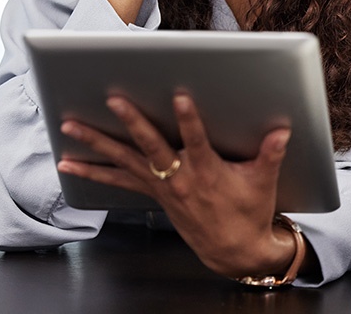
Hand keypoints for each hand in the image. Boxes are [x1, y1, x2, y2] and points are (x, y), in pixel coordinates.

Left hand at [57, 93, 297, 278]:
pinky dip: (92, 171)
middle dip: (132, 122)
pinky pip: (116, 180)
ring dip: (95, 144)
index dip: (188, 119)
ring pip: (123, 161)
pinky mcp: (151, 193)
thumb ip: (270, 153)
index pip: (197, 141)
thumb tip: (282, 130)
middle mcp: (179, 179)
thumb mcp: (263, 183)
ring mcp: (161, 187)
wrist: (233, 252)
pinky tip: (68, 164)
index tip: (180, 97)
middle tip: (115, 100)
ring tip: (70, 126)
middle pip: (151, 146)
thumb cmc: (248, 212)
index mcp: (207, 172)